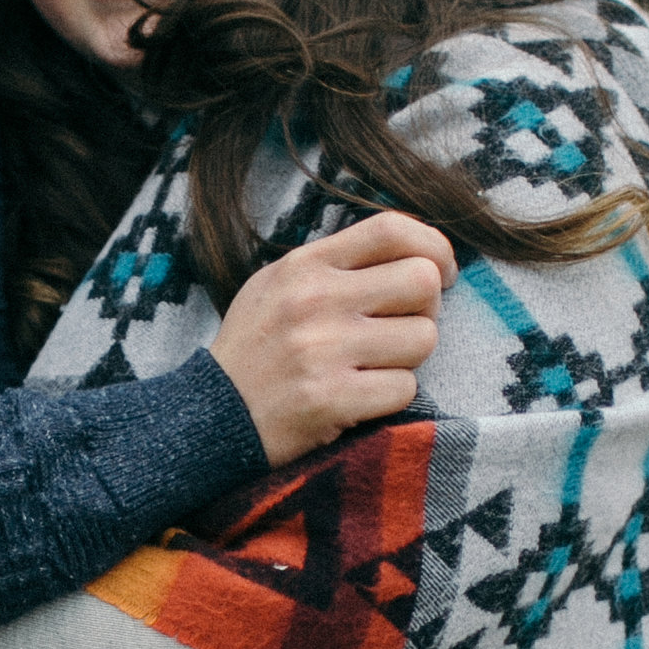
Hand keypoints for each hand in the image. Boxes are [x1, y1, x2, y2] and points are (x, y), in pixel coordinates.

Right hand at [208, 210, 451, 466]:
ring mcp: (322, 350)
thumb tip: (414, 255)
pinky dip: (391, 398)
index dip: (434, 247)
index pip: (391, 229)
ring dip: (409, 358)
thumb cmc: (255, 351)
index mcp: (304, 265)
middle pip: (421, 282)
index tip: (440, 272)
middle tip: (405, 327)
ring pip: (423, 339)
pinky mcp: (330, 399)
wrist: (208, 419)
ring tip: (375, 366)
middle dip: (428, 308)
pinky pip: (404, 389)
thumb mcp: (277, 286)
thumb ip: (336, 265)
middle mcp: (314, 300)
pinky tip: (360, 398)